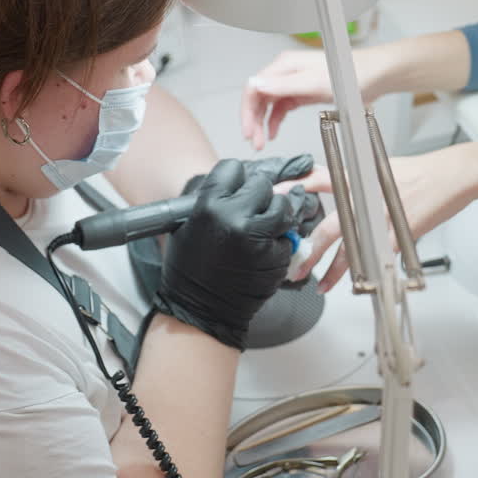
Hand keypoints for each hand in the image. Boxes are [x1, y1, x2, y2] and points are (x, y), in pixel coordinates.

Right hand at [158, 159, 307, 349]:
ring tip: (262, 229)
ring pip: (283, 207)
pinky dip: (280, 243)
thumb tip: (239, 183)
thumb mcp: (189, 224)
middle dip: (260, 197)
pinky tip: (263, 252)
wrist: (201, 309)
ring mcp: (257, 237)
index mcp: (208, 205)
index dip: (237, 179)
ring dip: (276, 216)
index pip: (233, 168)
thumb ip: (214, 200)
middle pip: (263, 185)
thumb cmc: (191, 270)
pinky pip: (288, 237)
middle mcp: (234, 216)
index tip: (238, 189)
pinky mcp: (275, 256)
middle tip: (251, 212)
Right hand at [241, 50, 389, 150]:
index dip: (247, 111)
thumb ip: (283, 85)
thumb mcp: (314, 83)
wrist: (374, 75)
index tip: (248, 131)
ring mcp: (293, 83)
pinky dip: (275, 122)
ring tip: (262, 142)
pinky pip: (281, 109)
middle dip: (253, 121)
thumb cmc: (350, 74)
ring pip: (268, 105)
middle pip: (258, 98)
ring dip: (262, 124)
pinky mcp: (302, 93)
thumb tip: (255, 85)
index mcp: (284, 66)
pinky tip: (273, 133)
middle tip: (254, 141)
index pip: (254, 88)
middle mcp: (286, 73)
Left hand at [281, 144, 477, 291]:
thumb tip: (326, 185)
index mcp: (357, 177)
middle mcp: (365, 197)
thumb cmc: (417, 173)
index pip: (317, 179)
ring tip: (319, 285)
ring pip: (350, 249)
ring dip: (333, 270)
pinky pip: (375, 257)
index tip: (273, 200)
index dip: (293, 188)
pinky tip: (354, 284)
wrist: (450, 177)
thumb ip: (351, 179)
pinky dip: (363, 271)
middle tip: (296, 266)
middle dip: (310, 250)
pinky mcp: (398, 234)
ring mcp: (381, 217)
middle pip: (329, 227)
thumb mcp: (377, 167)